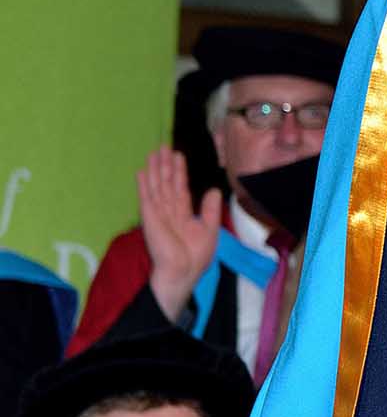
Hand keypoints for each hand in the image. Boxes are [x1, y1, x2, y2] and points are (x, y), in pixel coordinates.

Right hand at [137, 149, 221, 317]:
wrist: (182, 271)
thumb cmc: (195, 255)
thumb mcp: (209, 228)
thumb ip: (210, 209)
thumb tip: (214, 189)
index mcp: (183, 213)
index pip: (180, 187)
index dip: (179, 172)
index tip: (177, 155)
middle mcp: (169, 210)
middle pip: (167, 182)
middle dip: (165, 165)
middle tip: (163, 145)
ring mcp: (158, 213)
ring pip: (157, 185)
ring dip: (155, 169)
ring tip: (154, 152)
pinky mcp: (150, 217)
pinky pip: (147, 197)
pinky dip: (144, 184)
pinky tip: (142, 172)